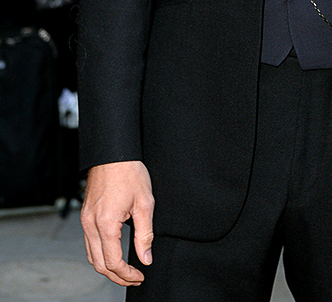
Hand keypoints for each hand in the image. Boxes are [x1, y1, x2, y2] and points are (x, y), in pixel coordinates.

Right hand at [81, 160, 154, 286]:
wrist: (113, 153)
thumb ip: (145, 234)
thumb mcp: (145, 203)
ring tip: (125, 271)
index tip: (140, 275)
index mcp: (106, 223)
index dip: (127, 274)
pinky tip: (113, 253)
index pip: (113, 262)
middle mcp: (91, 225)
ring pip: (91, 256)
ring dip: (107, 267)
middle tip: (134, 278)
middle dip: (117, 276)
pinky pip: (89, 243)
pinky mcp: (85, 216)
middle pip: (99, 264)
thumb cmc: (129, 172)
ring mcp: (85, 220)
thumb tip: (146, 258)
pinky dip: (100, 254)